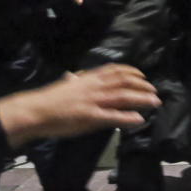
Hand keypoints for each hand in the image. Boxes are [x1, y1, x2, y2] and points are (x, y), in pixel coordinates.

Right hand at [0, 64, 160, 147]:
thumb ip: (73, 80)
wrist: (35, 111)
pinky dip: (128, 118)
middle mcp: (95, 87)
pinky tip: (139, 120)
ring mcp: (94, 101)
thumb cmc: (49, 100)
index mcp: (89, 78)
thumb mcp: (64, 85)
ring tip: (154, 103)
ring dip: (142, 99)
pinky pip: (114, 116)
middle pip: (125, 82)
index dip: (132, 72)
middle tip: (155, 91)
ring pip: (124, 97)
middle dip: (143, 86)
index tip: (143, 76)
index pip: (115, 70)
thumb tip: (73, 76)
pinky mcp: (91, 117)